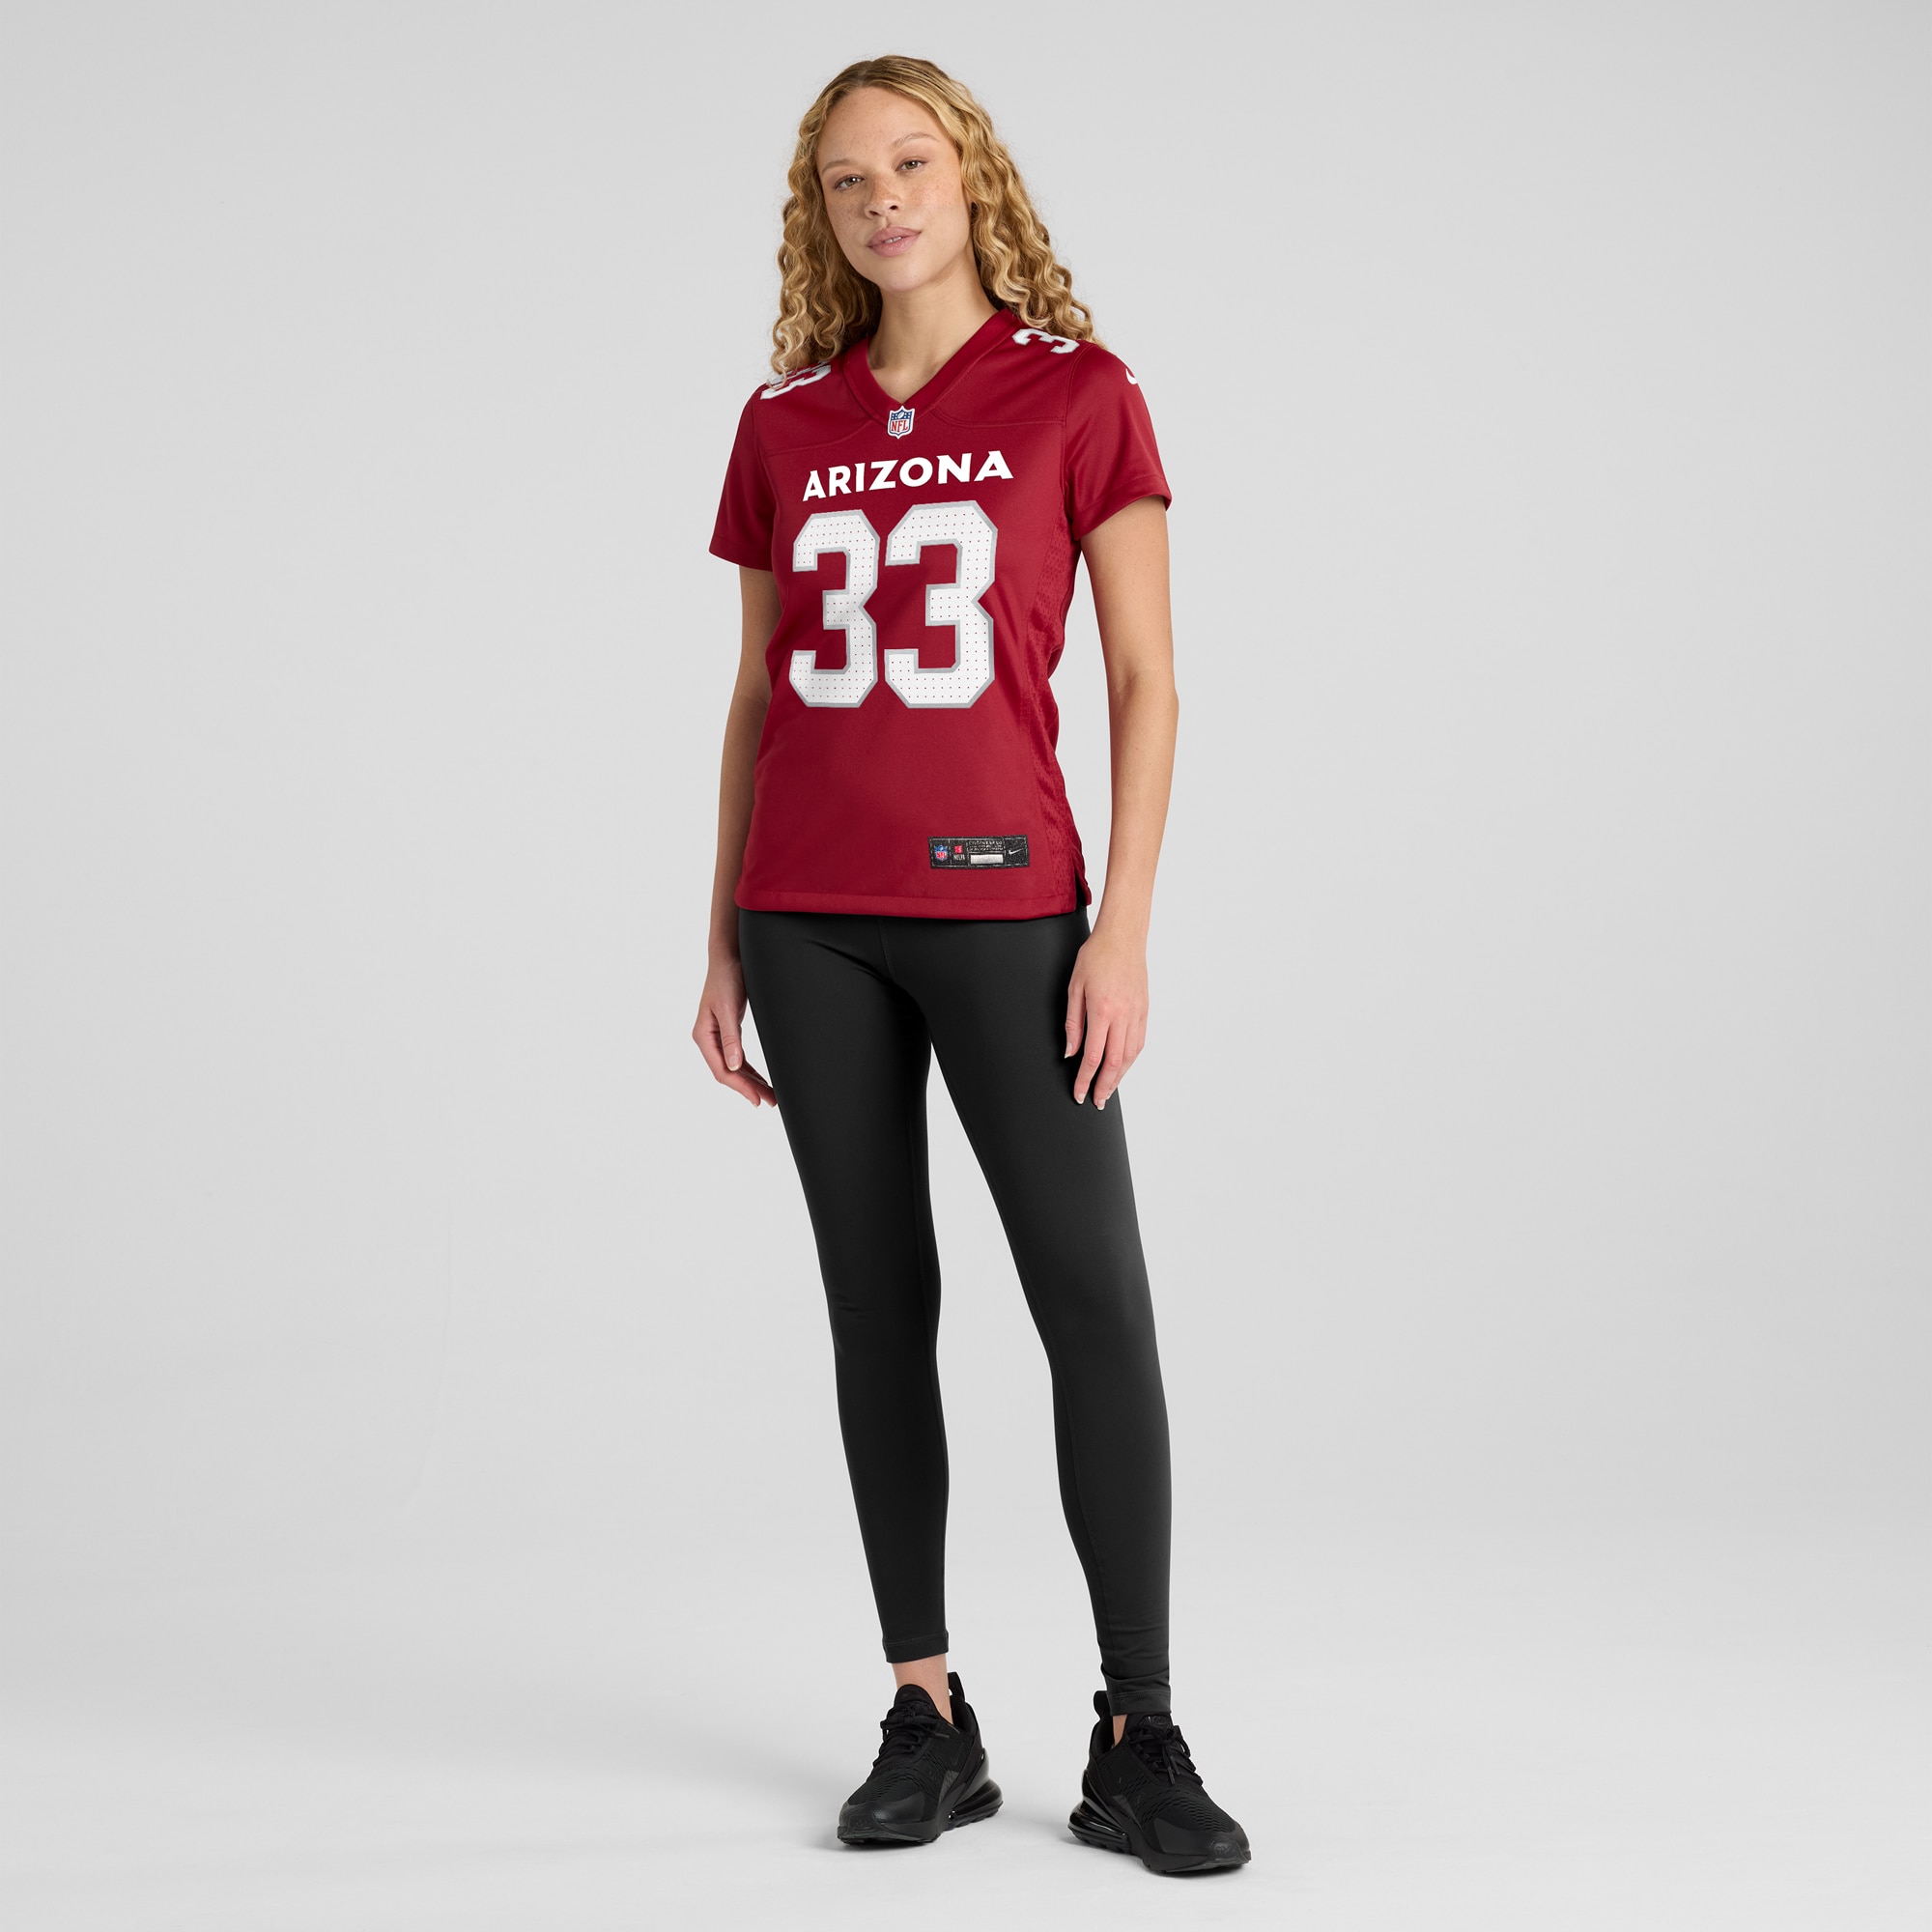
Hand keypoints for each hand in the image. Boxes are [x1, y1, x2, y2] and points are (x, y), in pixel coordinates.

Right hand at [693, 954, 775, 1106]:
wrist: (729, 957)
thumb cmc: (727, 978)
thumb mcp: (729, 1009)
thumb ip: (730, 1038)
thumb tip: (733, 1066)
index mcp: (703, 1036)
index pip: (722, 1070)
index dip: (740, 1087)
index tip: (758, 1099)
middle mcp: (708, 1039)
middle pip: (728, 1072)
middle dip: (749, 1088)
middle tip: (770, 1102)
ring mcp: (717, 1036)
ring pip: (734, 1067)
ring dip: (751, 1081)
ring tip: (770, 1095)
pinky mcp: (728, 1031)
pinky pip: (737, 1057)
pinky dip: (749, 1070)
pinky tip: (761, 1079)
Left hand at [1063, 925, 1148, 1109]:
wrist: (1123, 937)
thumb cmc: (1095, 957)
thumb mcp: (1074, 988)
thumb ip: (1073, 1023)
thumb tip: (1071, 1052)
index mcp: (1102, 1011)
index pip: (1094, 1056)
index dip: (1085, 1079)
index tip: (1079, 1093)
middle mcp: (1123, 1016)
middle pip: (1115, 1063)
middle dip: (1104, 1086)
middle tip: (1096, 1101)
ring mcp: (1137, 1014)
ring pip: (1131, 1056)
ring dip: (1120, 1077)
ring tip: (1108, 1090)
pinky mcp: (1145, 1010)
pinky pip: (1139, 1042)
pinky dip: (1131, 1060)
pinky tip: (1123, 1067)